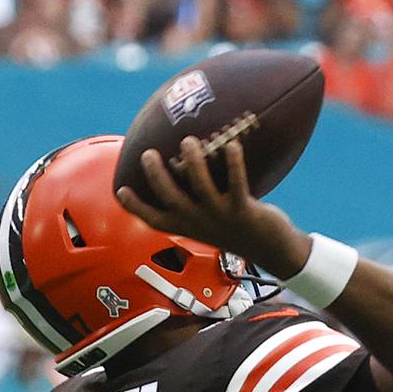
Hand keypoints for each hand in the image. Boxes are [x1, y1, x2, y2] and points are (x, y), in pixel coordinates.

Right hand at [117, 134, 309, 279]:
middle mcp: (201, 223)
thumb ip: (194, 201)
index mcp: (189, 227)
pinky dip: (234, 163)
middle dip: (156, 176)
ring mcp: (221, 217)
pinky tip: (232, 144)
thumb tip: (181, 167)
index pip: (155, 220)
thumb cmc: (239, 229)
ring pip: (201, 188)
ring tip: (188, 141)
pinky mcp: (244, 211)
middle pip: (171, 199)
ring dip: (193, 163)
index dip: (136, 207)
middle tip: (148, 153)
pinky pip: (237, 183)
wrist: (273, 251)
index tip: (119, 191)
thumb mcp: (211, 220)